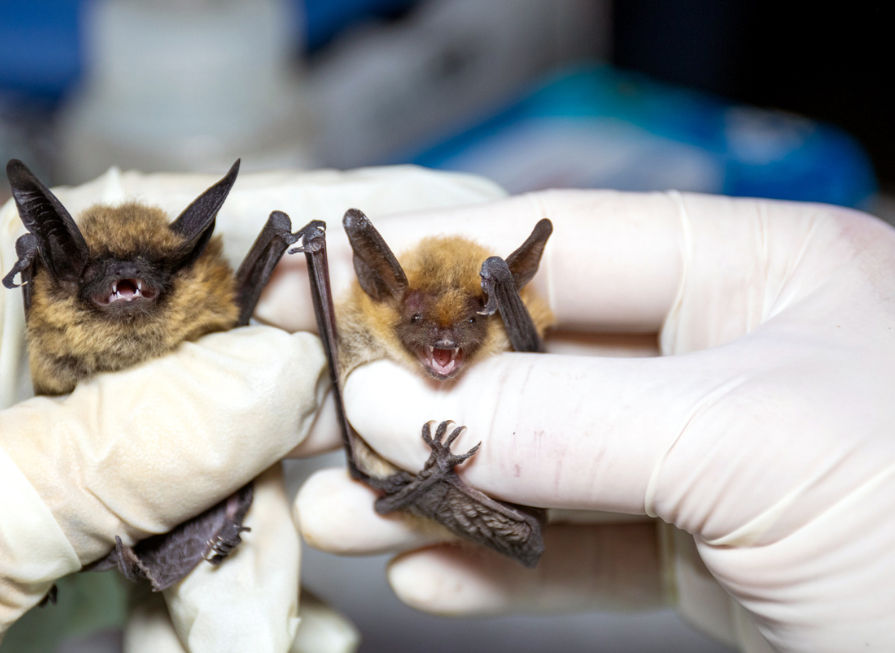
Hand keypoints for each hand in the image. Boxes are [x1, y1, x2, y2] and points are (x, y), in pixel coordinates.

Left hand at [0, 164, 505, 652]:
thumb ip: (130, 433)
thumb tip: (287, 373)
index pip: (182, 222)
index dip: (313, 220)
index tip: (441, 215)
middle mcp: (47, 364)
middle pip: (232, 361)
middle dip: (304, 434)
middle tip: (380, 467)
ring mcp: (78, 461)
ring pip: (234, 478)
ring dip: (254, 566)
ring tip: (237, 641)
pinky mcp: (93, 544)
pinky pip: (204, 555)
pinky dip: (234, 609)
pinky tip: (254, 645)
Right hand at [289, 190, 894, 652]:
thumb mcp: (750, 441)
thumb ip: (563, 418)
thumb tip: (389, 397)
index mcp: (751, 270)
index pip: (553, 242)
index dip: (427, 270)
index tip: (319, 298)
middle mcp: (720, 354)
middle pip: (528, 361)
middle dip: (414, 397)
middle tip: (304, 421)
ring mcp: (707, 461)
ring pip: (541, 465)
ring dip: (435, 494)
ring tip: (338, 519)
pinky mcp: (706, 557)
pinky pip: (579, 554)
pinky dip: (499, 571)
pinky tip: (430, 582)